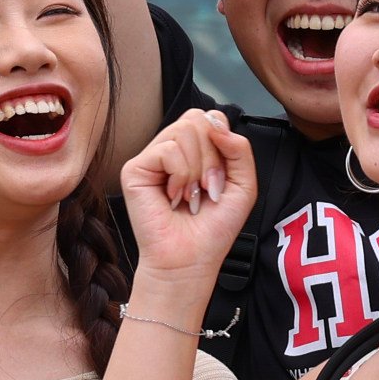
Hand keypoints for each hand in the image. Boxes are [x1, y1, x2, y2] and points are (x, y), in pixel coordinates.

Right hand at [119, 108, 256, 289]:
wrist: (190, 261)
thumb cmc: (212, 230)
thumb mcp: (243, 186)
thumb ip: (240, 149)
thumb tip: (217, 125)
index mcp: (195, 151)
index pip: (211, 118)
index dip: (222, 142)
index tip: (221, 177)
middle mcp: (171, 150)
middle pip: (197, 119)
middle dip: (212, 158)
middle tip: (207, 189)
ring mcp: (152, 158)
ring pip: (183, 131)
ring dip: (196, 169)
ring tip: (190, 196)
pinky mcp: (135, 169)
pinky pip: (167, 150)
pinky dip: (180, 175)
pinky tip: (174, 196)